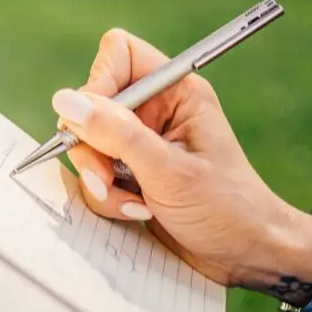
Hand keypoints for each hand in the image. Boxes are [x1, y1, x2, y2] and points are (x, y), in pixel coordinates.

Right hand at [51, 29, 311, 295]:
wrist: (246, 256)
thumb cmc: (226, 208)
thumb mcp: (168, 170)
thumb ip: (116, 134)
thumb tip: (65, 101)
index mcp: (175, 92)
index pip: (119, 55)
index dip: (99, 83)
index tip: (95, 122)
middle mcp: (155, 112)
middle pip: (91, 105)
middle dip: (93, 147)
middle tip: (108, 177)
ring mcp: (140, 145)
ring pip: (87, 146)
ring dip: (100, 180)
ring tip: (134, 204)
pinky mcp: (130, 175)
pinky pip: (94, 177)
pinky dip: (108, 199)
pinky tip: (138, 212)